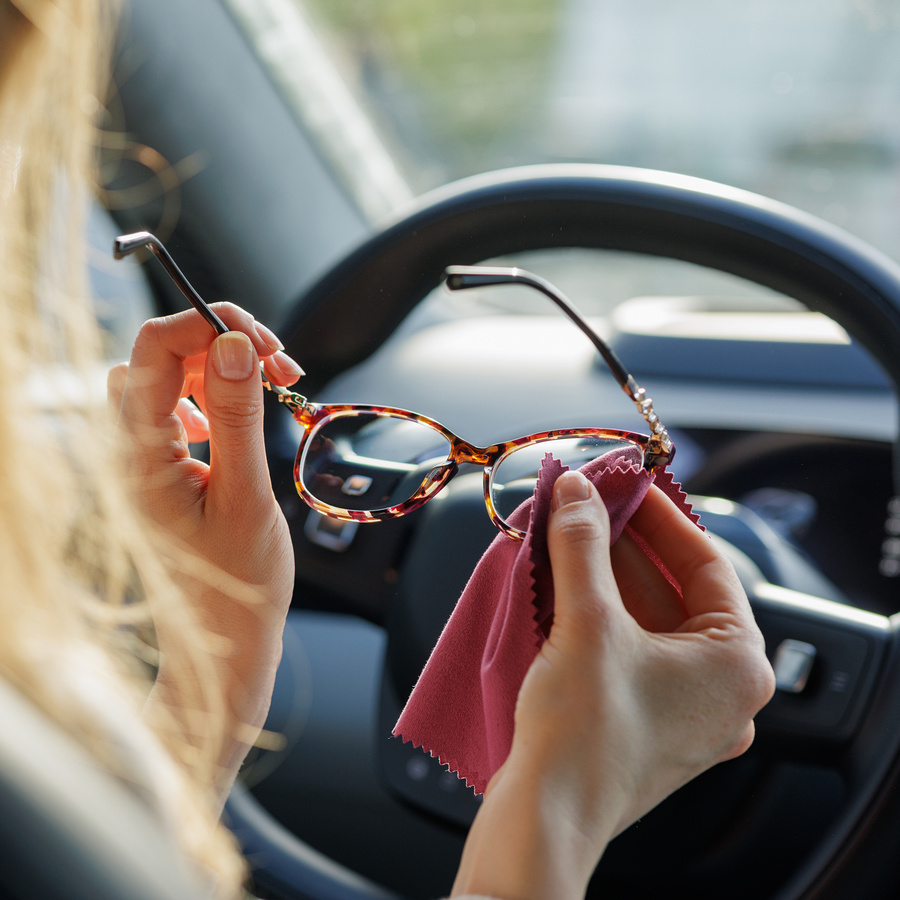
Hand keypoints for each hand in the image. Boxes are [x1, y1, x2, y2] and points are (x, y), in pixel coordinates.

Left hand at [108, 303, 302, 790]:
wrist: (224, 644)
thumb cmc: (236, 585)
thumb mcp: (245, 495)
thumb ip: (235, 416)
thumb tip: (232, 345)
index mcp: (140, 456)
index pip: (154, 350)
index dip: (206, 325)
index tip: (261, 339)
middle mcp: (128, 451)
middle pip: (159, 356)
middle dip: (220, 344)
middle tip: (277, 365)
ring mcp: (140, 460)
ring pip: (166, 378)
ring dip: (218, 368)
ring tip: (270, 386)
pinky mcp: (158, 469)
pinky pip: (174, 408)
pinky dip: (211, 395)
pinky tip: (240, 418)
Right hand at [453, 472, 774, 899]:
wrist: (545, 815)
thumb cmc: (585, 735)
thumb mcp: (589, 620)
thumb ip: (584, 544)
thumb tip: (579, 492)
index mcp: (736, 665)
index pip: (707, 563)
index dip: (662, 517)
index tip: (628, 487)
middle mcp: (720, 691)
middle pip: (675, 589)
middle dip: (626, 545)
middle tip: (588, 508)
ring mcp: (684, 711)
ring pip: (649, 620)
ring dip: (607, 577)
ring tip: (568, 538)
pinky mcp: (645, 722)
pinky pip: (630, 649)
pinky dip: (600, 614)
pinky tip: (563, 585)